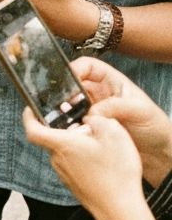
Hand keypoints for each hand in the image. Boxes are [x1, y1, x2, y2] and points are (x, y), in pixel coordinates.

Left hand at [22, 107, 147, 219]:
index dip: (28, 117)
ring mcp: (64, 174)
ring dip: (78, 146)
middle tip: (87, 126)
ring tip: (102, 146)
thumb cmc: (115, 172)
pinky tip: (103, 163)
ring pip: (65, 152)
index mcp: (62, 145)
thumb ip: (98, 120)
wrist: (119, 208)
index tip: (30, 109)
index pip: (33, 130)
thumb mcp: (114, 134)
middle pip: (54, 139)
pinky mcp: (73, 184)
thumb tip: (89, 120)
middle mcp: (57, 160)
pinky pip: (73, 165)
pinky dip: (83, 159)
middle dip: (68, 130)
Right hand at [71, 56, 171, 184]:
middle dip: (63, 93)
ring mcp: (91, 112)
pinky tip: (69, 132)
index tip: (68, 81)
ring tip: (64, 120)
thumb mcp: (141, 111)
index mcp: (111, 82)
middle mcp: (98, 95)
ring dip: (63, 112)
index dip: (75, 68)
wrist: (158, 153)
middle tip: (61, 104)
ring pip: (67, 105)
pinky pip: (70, 124)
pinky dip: (66, 127)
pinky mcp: (87, 129)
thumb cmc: (155, 127)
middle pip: (71, 85)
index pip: (87, 66)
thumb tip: (92, 112)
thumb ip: (116, 106)